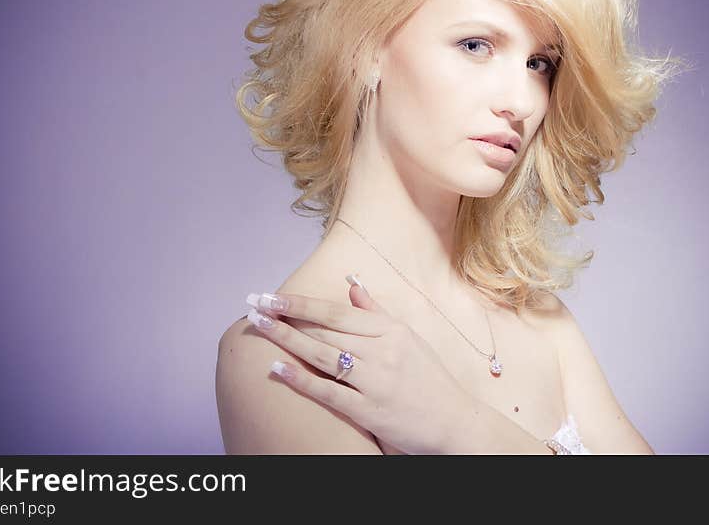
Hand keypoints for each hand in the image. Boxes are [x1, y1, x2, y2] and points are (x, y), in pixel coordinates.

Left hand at [244, 277, 477, 454]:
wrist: (455, 422)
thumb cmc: (430, 379)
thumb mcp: (408, 338)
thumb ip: (377, 313)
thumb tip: (352, 286)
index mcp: (391, 330)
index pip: (336, 312)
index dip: (301, 302)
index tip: (273, 294)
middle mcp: (383, 351)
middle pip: (324, 329)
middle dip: (285, 316)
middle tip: (253, 303)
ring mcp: (376, 381)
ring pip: (322, 355)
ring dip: (286, 339)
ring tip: (259, 325)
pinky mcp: (371, 411)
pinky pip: (329, 392)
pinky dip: (301, 379)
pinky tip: (277, 367)